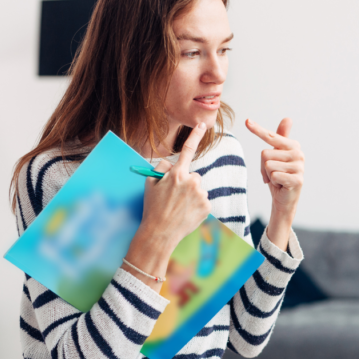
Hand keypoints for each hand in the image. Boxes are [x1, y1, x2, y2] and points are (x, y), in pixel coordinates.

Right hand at [123, 123, 210, 290]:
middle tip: (174, 198)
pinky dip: (196, 206)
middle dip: (186, 183)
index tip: (202, 125)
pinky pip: (203, 201)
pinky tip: (186, 213)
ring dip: (191, 195)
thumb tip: (172, 164)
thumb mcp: (150, 184)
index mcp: (177, 174)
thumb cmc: (153, 208)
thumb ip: (162, 169)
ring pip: (199, 189)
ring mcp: (201, 195)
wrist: (160, 233)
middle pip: (193, 175)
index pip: (187, 150)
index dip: (195, 136)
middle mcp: (192, 182)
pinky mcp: (207, 207)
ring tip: (179, 208)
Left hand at [245, 117, 304, 217]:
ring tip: (278, 180)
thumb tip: (288, 118)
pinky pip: (274, 176)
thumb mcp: (277, 155)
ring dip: (269, 175)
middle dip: (264, 167)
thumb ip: (280, 137)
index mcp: (293, 146)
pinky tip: (281, 185)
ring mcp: (299, 167)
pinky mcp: (297, 180)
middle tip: (273, 174)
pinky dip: (273, 183)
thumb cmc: (279, 175)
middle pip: (265, 153)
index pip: (271, 136)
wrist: (285, 199)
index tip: (247, 121)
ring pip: (268, 165)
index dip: (258, 130)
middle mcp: (298, 154)